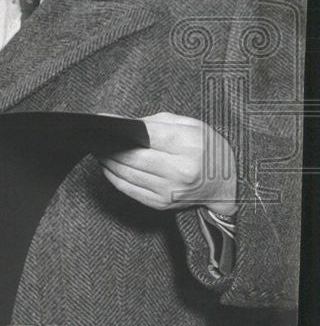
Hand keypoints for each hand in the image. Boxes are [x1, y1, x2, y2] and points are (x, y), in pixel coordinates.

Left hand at [98, 112, 236, 216]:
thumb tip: (122, 123)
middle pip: (131, 157)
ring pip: (125, 174)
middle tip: (98, 138)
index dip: (120, 128)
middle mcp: (179, 171)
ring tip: (100, 150)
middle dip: (110, 147)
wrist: (227, 186)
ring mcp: (169, 190)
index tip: (104, 122)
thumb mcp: (191, 126)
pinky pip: (128, 189)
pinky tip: (109, 167)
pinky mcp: (161, 204)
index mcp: (189, 146)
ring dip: (108, 161)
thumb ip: (156, 123)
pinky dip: (114, 177)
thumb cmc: (208, 151)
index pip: (145, 135)